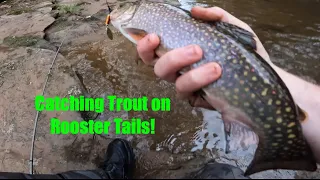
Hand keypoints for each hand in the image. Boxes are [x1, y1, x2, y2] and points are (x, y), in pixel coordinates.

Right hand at [137, 6, 270, 108]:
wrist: (263, 81)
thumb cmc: (245, 55)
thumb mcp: (235, 30)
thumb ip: (216, 17)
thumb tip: (194, 10)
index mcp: (181, 51)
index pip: (155, 49)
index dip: (145, 44)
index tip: (153, 36)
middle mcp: (179, 68)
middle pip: (156, 66)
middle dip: (171, 57)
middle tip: (196, 49)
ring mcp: (186, 85)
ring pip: (171, 80)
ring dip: (189, 71)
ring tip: (215, 66)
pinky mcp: (195, 99)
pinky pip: (187, 92)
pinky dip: (199, 81)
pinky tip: (217, 75)